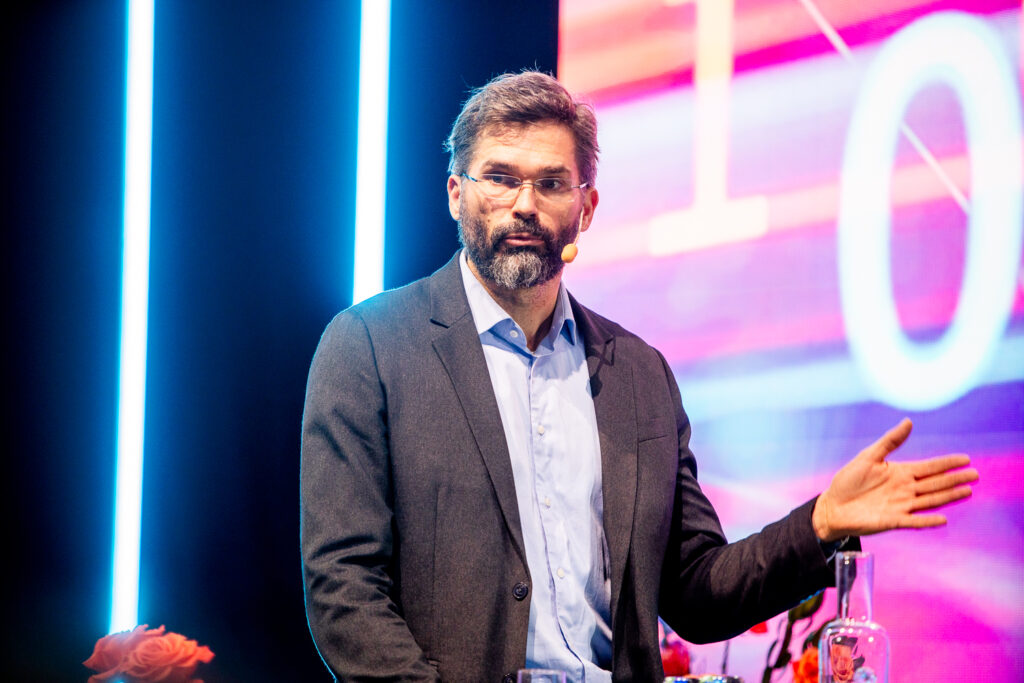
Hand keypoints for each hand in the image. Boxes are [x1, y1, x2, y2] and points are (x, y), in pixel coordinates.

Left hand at [812, 418, 977, 542]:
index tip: (965, 458)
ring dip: (948, 496)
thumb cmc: (849, 481)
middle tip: (975, 474)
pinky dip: (928, 521)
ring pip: (930, 500)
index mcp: (900, 473)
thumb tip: (908, 422)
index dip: (947, 463)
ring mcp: (901, 505)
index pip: (929, 467)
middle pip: (935, 483)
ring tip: (967, 491)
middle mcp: (905, 489)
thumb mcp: (868, 456)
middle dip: (955, 478)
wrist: (832, 506)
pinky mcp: (893, 520)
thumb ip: (890, 441)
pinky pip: (914, 520)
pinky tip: (942, 519)